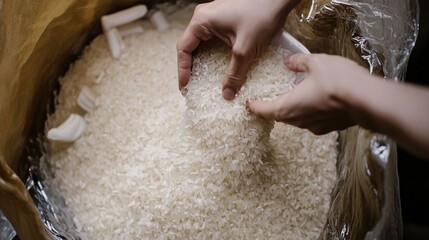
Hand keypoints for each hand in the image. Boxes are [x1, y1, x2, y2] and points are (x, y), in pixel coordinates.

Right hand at [177, 0, 298, 99]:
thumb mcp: (246, 49)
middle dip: (191, 67)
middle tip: (193, 86)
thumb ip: (235, 73)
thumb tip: (227, 94)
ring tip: (204, 79)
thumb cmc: (262, 14)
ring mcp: (215, 16)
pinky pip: (213, 39)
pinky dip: (212, 54)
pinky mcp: (226, 18)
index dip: (183, 70)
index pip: (184, 48)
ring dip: (202, 61)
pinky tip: (219, 66)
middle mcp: (204, 16)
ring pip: (202, 43)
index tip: (185, 87)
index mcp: (202, 21)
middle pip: (190, 46)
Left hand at [247, 53, 370, 134]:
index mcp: (287, 107)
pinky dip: (308, 112)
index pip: (264, 110)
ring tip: (292, 97)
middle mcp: (298, 121)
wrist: (367, 100)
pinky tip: (315, 101)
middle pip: (279, 116)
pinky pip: (312, 121)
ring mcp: (314, 127)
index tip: (249, 104)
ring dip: (291, 110)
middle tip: (269, 98)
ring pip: (296, 119)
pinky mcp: (329, 128)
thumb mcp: (315, 62)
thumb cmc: (337, 81)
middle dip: (272, 107)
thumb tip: (288, 61)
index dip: (255, 106)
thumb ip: (298, 62)